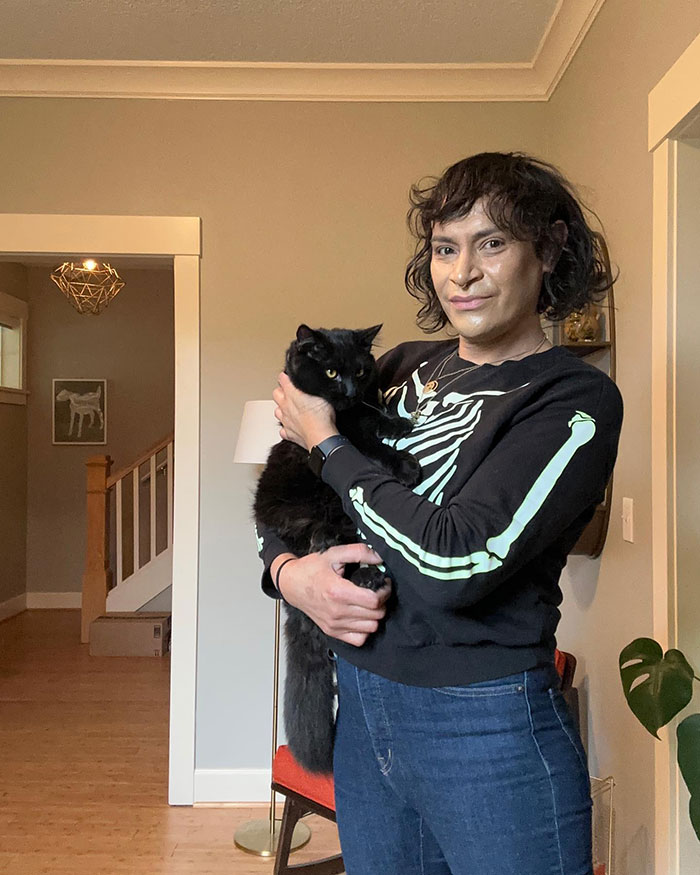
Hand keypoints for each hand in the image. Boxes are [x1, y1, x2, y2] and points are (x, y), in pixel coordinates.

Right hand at [272, 544, 391, 646]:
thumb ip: (358, 552)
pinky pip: (359, 639)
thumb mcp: (333, 554)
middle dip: (382, 601)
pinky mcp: (332, 632)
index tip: (383, 584)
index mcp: (338, 592)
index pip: (374, 600)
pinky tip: (361, 615)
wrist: (291, 584)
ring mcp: (334, 625)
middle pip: (376, 615)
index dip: (384, 591)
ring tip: (369, 603)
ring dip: (375, 615)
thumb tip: (379, 557)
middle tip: (377, 591)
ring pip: (371, 628)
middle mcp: (337, 612)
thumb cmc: (311, 569)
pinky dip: (365, 629)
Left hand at [273, 372, 336, 450]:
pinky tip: (295, 425)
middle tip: (291, 392)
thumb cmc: (322, 416)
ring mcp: (285, 420)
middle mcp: (285, 406)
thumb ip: (315, 385)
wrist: (321, 437)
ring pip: (277, 411)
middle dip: (282, 391)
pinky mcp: (288, 433)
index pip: (282, 378)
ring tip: (292, 409)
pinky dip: (287, 426)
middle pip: (276, 393)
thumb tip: (315, 379)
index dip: (287, 376)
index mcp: (291, 393)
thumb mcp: (322, 392)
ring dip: (283, 409)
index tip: (290, 377)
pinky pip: (284, 429)